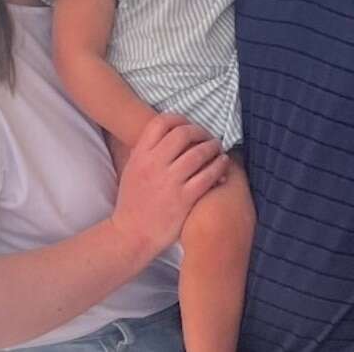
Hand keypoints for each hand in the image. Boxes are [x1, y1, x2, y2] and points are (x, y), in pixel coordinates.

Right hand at [109, 113, 226, 259]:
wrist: (131, 234)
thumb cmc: (133, 202)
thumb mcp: (131, 170)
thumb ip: (146, 151)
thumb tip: (164, 133)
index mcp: (140, 155)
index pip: (161, 122)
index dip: (180, 119)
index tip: (189, 125)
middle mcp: (154, 164)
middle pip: (183, 133)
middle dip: (200, 132)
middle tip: (207, 137)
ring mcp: (170, 182)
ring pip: (199, 153)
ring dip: (213, 147)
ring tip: (217, 149)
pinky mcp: (184, 199)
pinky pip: (207, 176)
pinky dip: (219, 167)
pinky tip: (222, 165)